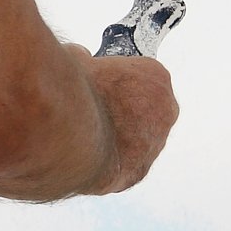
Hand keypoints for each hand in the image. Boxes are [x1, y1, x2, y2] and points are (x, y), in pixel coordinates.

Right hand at [84, 52, 178, 195]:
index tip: (98, 84)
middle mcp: (165, 110)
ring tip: (81, 135)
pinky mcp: (137, 173)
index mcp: (155, 76)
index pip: (142, 75)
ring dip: (114, 137)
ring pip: (136, 139)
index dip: (116, 80)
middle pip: (145, 108)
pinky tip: (84, 154)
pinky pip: (124, 164)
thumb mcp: (75, 58)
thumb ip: (86, 60)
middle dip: (121, 108)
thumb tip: (80, 58)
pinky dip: (106, 161)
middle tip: (91, 108)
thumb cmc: (72, 91)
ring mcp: (155, 144)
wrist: (66, 133)